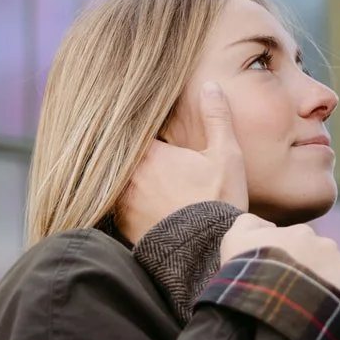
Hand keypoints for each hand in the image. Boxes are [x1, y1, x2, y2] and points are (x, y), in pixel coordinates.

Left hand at [117, 82, 247, 241]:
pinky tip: (134, 198)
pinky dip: (121, 199)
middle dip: (124, 149)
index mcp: (150, 154)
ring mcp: (123, 203)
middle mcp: (129, 177)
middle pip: (117, 154)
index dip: (134, 124)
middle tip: (125, 141)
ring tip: (130, 170)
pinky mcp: (123, 226)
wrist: (206, 253)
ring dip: (120, 175)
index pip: (130, 128)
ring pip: (113, 180)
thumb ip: (217, 117)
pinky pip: (113, 205)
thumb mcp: (226, 155)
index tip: (139, 121)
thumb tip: (209, 86)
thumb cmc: (218, 201)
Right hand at [221, 214, 339, 300]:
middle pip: (324, 259)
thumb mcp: (234, 242)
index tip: (284, 280)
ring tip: (317, 310)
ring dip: (333, 287)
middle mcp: (325, 244)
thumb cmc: (248, 274)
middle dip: (316, 273)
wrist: (268, 304)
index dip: (293, 263)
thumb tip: (269, 225)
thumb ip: (249, 223)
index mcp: (300, 234)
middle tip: (301, 297)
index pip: (301, 245)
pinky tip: (335, 316)